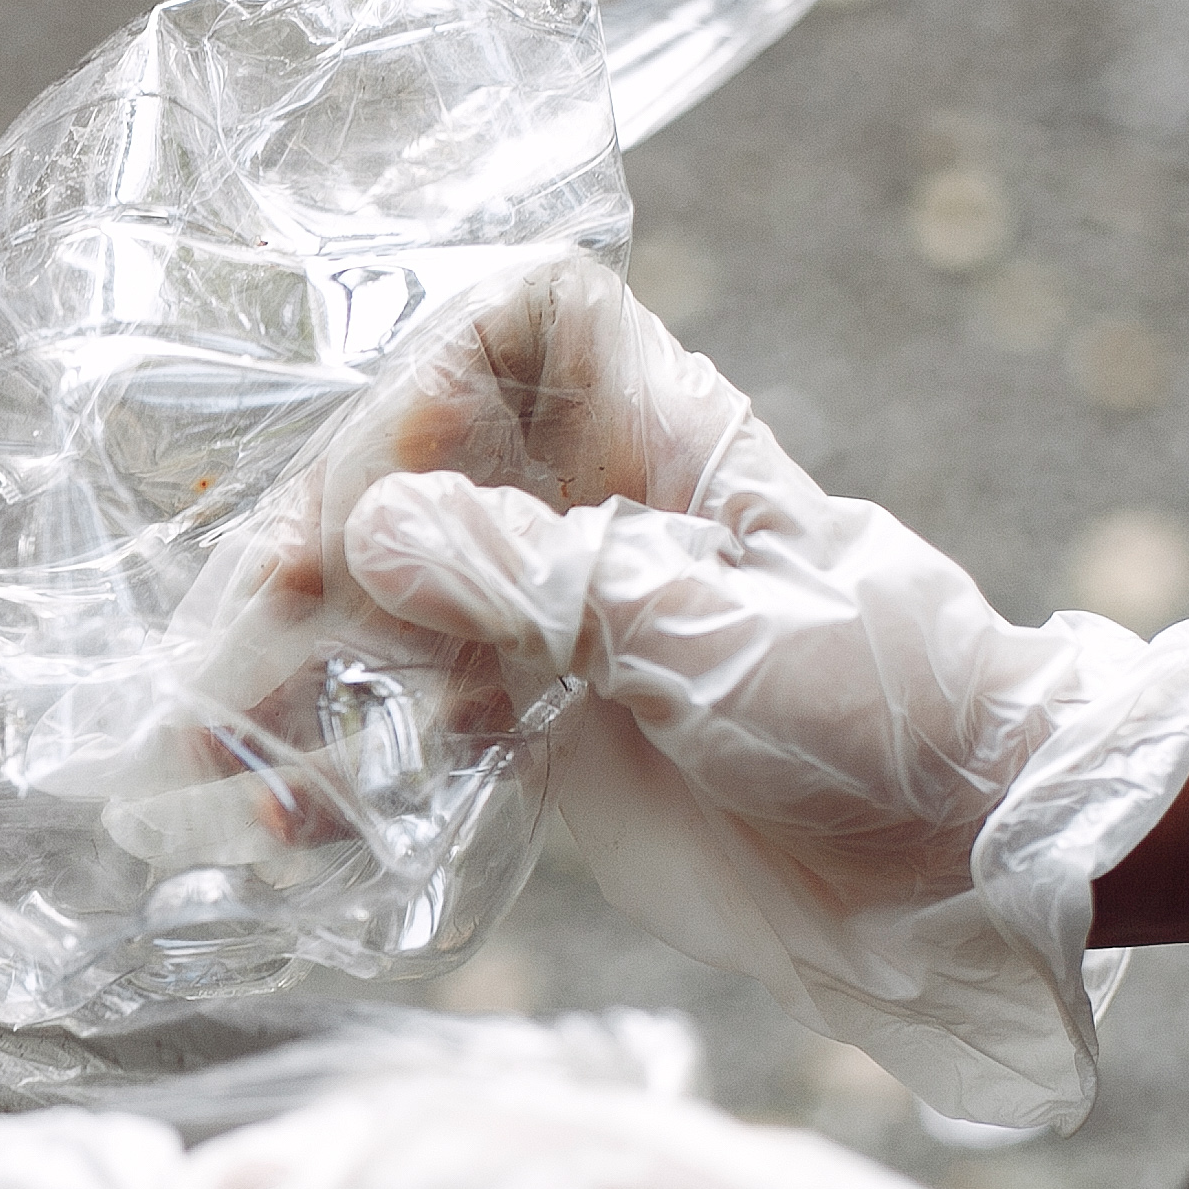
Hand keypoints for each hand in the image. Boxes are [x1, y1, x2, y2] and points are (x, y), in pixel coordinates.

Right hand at [184, 247, 1188, 1129]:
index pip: (522, 321)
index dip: (440, 377)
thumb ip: (538, 577)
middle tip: (252, 643)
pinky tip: (293, 823)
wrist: (965, 866)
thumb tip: (369, 530)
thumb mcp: (708, 633)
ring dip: (294, 674)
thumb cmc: (878, 712)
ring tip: (222, 759)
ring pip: (380, 605)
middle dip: (312, 549)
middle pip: (406, 472)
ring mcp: (554, 622)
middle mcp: (588, 510)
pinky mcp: (539, 728)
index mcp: (657, 440)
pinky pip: (403, 722)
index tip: (401, 483)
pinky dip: (340, 768)